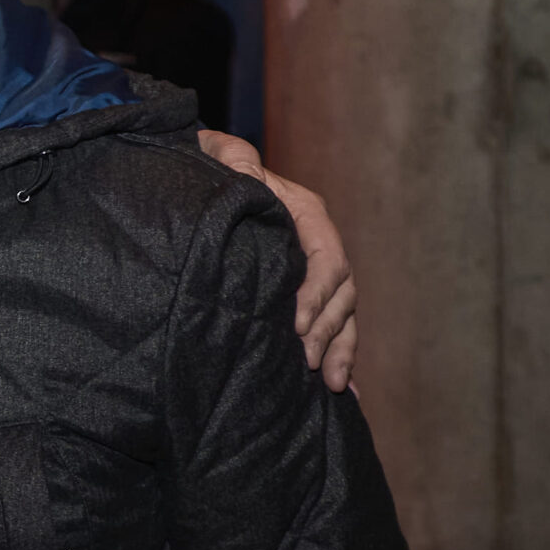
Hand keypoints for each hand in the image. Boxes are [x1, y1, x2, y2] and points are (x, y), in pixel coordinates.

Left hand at [197, 130, 357, 391]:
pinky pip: (331, 326)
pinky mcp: (306, 294)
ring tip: (333, 385)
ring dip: (340, 350)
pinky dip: (339, 355)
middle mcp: (319, 244)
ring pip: (342, 314)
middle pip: (341, 293)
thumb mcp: (222, 159)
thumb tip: (246, 172)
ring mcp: (315, 272)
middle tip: (309, 364)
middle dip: (327, 331)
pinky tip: (344, 390)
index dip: (315, 294)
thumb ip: (235, 161)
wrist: (206, 177)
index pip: (325, 259)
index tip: (294, 325)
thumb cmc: (213, 169)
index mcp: (306, 214)